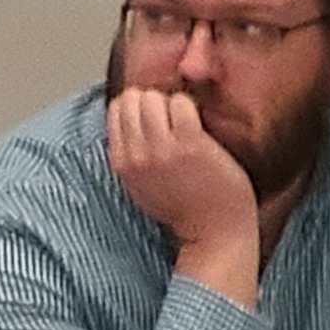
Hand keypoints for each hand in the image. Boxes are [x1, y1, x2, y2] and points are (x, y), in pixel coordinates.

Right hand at [106, 87, 262, 302]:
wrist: (213, 232)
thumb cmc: (183, 210)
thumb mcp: (140, 185)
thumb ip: (131, 155)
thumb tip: (130, 119)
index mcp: (121, 163)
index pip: (115, 109)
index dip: (136, 106)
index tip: (152, 116)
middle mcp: (136, 154)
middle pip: (132, 99)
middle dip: (152, 102)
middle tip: (170, 118)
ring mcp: (162, 148)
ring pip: (154, 97)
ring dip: (171, 103)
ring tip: (184, 122)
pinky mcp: (190, 143)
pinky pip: (181, 103)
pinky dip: (189, 106)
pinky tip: (197, 124)